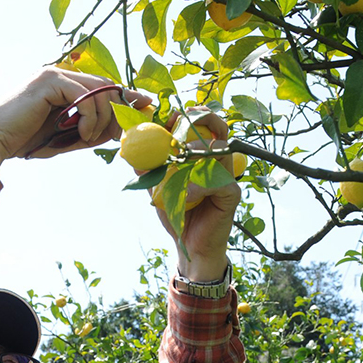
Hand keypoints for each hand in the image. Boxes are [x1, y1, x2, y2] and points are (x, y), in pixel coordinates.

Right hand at [0, 68, 152, 171]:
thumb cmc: (29, 140)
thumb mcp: (69, 137)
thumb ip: (93, 130)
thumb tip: (119, 130)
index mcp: (66, 85)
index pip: (104, 86)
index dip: (127, 95)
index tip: (147, 105)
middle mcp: (63, 73)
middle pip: (107, 86)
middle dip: (121, 109)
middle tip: (122, 133)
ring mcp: (56, 74)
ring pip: (99, 91)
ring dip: (102, 119)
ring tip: (89, 138)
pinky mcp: (50, 80)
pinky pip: (85, 96)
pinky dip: (89, 117)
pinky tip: (81, 133)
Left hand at [152, 109, 240, 281]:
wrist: (189, 246)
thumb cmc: (177, 215)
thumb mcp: (158, 188)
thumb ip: (149, 169)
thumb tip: (130, 151)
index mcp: (202, 155)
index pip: (201, 125)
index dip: (187, 116)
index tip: (168, 117)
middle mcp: (218, 161)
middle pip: (218, 127)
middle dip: (201, 118)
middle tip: (183, 120)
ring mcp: (228, 176)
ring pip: (220, 150)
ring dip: (196, 152)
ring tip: (178, 163)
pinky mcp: (232, 194)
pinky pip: (219, 181)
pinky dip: (199, 186)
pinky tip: (186, 196)